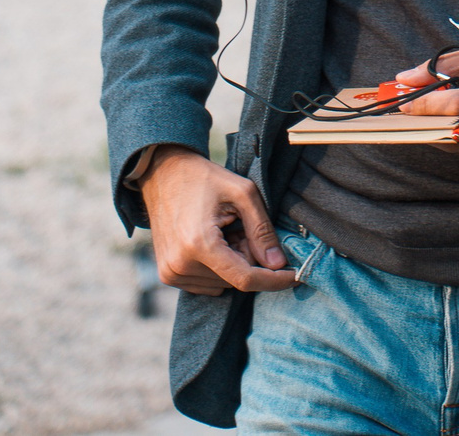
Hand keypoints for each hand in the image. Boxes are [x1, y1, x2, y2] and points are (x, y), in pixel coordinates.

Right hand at [139, 146, 297, 295]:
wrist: (164, 173)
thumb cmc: (204, 178)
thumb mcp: (243, 193)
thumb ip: (262, 230)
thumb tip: (277, 263)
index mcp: (199, 244)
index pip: (245, 278)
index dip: (273, 280)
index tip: (294, 275)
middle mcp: (181, 265)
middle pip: (235, 281)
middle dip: (248, 259)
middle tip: (241, 228)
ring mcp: (171, 273)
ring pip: (222, 284)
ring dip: (232, 263)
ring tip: (224, 231)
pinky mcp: (167, 274)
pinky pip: (207, 284)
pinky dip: (217, 268)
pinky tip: (212, 242)